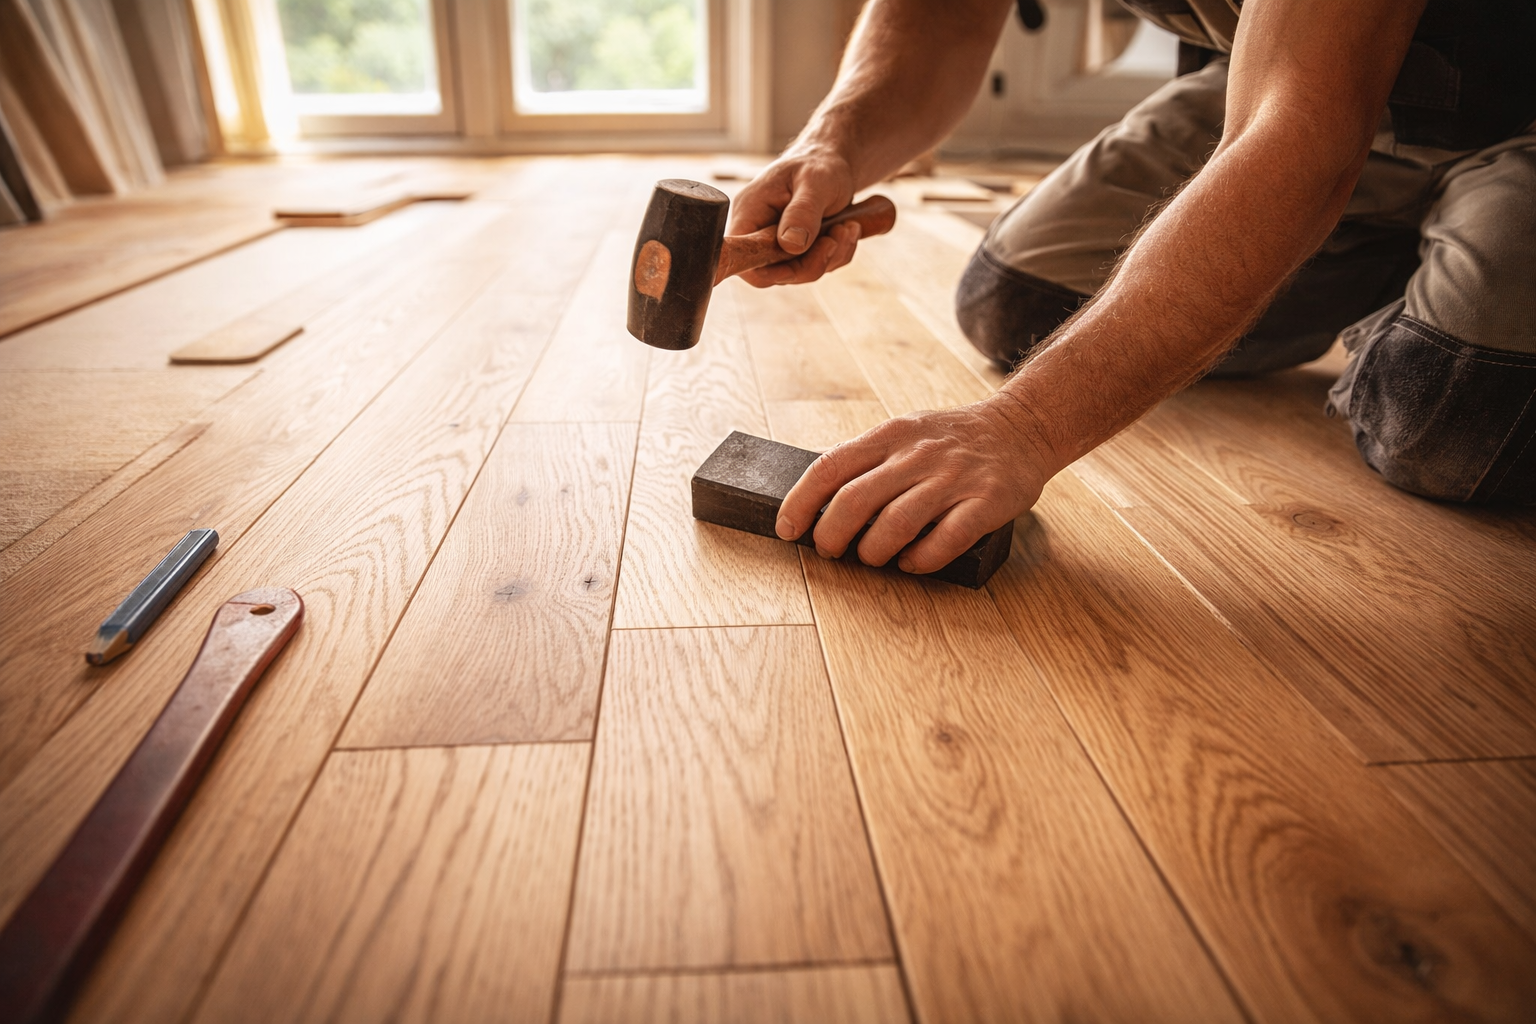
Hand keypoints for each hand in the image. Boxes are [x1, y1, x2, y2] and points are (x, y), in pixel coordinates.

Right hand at [728, 149, 863, 286]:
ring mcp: (776, 244)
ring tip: (847, 226)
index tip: (799, 257)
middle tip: (839, 234)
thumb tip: (790, 245)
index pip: (741, 255)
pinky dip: (837, 254)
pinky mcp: (795, 251)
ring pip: (799, 273)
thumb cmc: (819, 164)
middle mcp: (757, 232)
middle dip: (812, 262)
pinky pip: (815, 267)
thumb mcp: (814, 181)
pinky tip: (847, 229)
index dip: (762, 269)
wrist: (832, 162)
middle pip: (773, 273)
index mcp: (750, 213)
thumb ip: (802, 212)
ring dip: (831, 255)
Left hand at [775, 394, 1055, 573]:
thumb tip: (819, 502)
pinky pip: (946, 539)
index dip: (801, 502)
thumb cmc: (953, 438)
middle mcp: (918, 454)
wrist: (1024, 426)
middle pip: (855, 501)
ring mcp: (953, 478)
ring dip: (873, 552)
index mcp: (891, 434)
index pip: (830, 467)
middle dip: (831, 536)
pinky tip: (912, 563)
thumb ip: (869, 459)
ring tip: (872, 559)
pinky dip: (921, 560)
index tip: (787, 530)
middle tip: (830, 552)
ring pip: (895, 524)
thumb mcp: (906, 431)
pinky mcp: (986, 501)